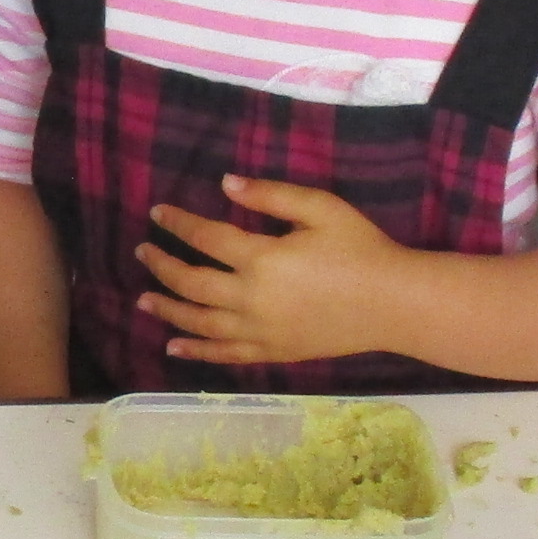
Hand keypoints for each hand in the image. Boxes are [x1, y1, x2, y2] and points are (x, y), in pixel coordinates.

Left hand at [137, 175, 415, 366]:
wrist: (394, 305)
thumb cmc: (361, 249)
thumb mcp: (321, 209)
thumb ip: (271, 195)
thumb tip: (225, 184)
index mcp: (262, 258)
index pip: (205, 238)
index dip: (177, 224)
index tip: (158, 214)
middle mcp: (251, 299)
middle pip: (192, 283)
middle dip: (162, 266)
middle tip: (144, 252)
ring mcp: (260, 331)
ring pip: (199, 323)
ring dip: (168, 310)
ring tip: (143, 300)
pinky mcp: (272, 352)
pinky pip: (225, 354)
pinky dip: (196, 351)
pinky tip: (174, 347)